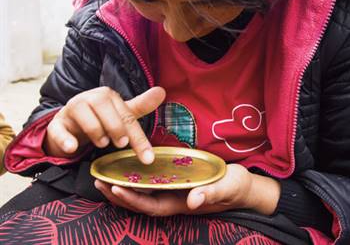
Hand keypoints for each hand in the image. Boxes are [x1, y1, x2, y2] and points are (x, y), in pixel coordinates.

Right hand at [44, 86, 165, 163]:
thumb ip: (140, 106)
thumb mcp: (121, 114)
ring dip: (94, 129)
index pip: (126, 115)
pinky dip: (65, 138)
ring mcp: (71, 110)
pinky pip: (58, 129)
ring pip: (82, 113)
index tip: (148, 158)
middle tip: (121, 144)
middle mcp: (90, 98)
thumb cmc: (100, 119)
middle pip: (103, 106)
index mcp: (108, 97)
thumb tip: (162, 91)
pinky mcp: (57, 124)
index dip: (138, 137)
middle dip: (115, 126)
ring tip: (102, 143)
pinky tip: (73, 147)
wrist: (70, 125)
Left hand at [95, 164, 280, 215]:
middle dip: (119, 196)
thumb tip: (193, 199)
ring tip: (105, 180)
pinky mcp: (176, 185)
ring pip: (143, 196)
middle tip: (100, 182)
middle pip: (141, 203)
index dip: (133, 199)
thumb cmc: (236, 187)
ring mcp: (175, 194)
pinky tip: (127, 173)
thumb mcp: (228, 186)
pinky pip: (152, 187)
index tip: (115, 188)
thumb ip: (212, 193)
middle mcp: (175, 201)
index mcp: (184, 203)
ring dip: (123, 190)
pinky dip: (136, 182)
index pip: (152, 206)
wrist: (244, 187)